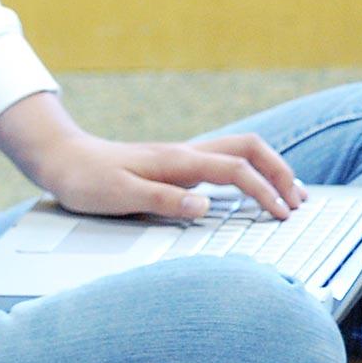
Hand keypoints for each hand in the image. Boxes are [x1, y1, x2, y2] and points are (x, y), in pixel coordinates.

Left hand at [37, 133, 308, 220]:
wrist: (62, 160)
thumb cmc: (86, 179)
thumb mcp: (120, 195)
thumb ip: (162, 201)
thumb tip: (203, 207)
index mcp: (177, 161)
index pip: (236, 170)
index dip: (265, 191)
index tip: (283, 214)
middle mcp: (184, 154)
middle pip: (248, 148)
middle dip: (280, 171)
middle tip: (300, 200)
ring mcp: (181, 158)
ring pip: (238, 151)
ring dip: (268, 168)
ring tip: (290, 194)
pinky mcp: (175, 166)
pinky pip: (223, 162)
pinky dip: (249, 172)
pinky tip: (252, 190)